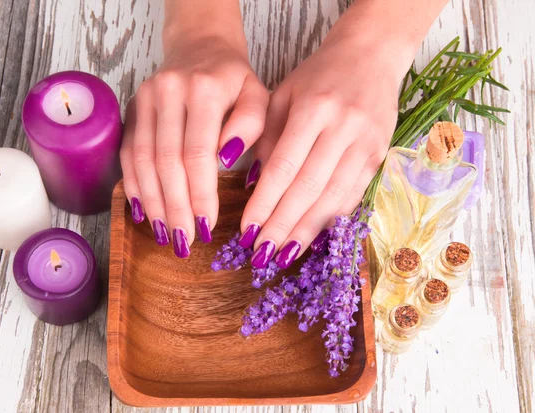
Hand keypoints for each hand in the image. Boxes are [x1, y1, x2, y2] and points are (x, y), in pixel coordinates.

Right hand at [121, 34, 268, 257]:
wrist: (201, 45)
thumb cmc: (235, 79)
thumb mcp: (258, 94)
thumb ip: (250, 125)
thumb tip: (226, 161)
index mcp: (203, 89)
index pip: (197, 153)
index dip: (200, 194)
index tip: (207, 225)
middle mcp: (167, 92)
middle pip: (166, 162)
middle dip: (175, 206)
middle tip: (183, 241)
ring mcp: (144, 99)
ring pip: (143, 161)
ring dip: (153, 202)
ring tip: (164, 233)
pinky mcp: (132, 109)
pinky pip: (128, 153)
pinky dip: (134, 185)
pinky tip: (143, 211)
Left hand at [240, 27, 405, 269]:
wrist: (370, 56)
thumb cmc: (317, 77)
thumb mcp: (282, 96)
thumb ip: (267, 139)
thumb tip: (253, 187)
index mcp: (314, 108)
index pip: (284, 167)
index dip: (265, 203)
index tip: (246, 230)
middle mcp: (344, 128)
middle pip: (309, 188)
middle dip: (283, 225)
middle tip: (262, 253)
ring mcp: (367, 143)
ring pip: (334, 197)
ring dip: (307, 230)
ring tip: (284, 255)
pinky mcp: (380, 156)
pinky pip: (353, 195)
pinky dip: (331, 219)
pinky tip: (313, 236)